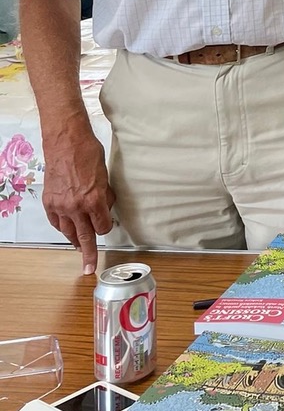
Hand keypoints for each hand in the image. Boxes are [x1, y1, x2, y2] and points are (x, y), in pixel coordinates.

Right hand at [41, 122, 115, 274]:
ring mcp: (61, 205)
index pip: (103, 227)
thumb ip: (105, 197)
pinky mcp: (49, 201)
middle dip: (87, 254)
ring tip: (79, 246)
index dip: (106, 226)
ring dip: (74, 239)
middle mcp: (77, 206)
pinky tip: (66, 228)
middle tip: (88, 268)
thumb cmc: (88, 154)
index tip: (107, 225)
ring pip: (68, 231)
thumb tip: (105, 209)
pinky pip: (55, 221)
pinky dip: (61, 226)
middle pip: (84, 237)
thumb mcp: (105, 177)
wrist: (66, 142)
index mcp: (94, 200)